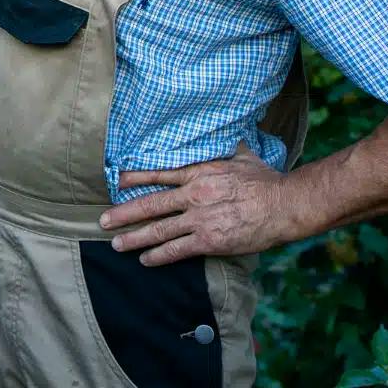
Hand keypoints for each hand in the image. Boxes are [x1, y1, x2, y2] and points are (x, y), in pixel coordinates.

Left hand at [98, 143, 300, 265]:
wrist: (283, 205)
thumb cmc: (265, 179)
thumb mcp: (241, 153)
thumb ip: (224, 145)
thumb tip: (221, 128)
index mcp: (198, 172)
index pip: (158, 173)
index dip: (135, 178)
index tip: (117, 181)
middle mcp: (193, 195)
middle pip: (150, 205)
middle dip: (123, 214)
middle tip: (103, 220)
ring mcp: (199, 219)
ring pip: (158, 230)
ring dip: (134, 238)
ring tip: (116, 244)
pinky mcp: (209, 241)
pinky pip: (177, 250)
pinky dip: (158, 256)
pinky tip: (146, 260)